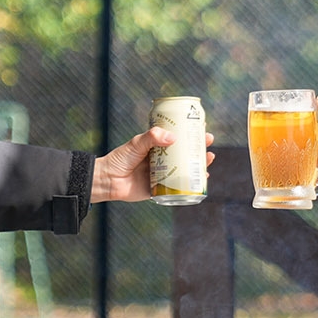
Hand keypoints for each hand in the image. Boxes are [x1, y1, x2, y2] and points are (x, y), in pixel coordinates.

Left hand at [91, 127, 215, 202]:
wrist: (108, 180)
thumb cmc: (120, 159)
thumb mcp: (136, 144)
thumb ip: (151, 138)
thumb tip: (173, 137)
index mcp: (156, 147)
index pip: (177, 138)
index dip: (190, 133)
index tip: (201, 128)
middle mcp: (161, 160)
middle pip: (185, 153)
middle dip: (198, 148)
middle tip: (208, 143)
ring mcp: (162, 174)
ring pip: (185, 169)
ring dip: (199, 165)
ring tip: (209, 159)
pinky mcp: (160, 189)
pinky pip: (179, 187)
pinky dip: (192, 184)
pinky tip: (201, 180)